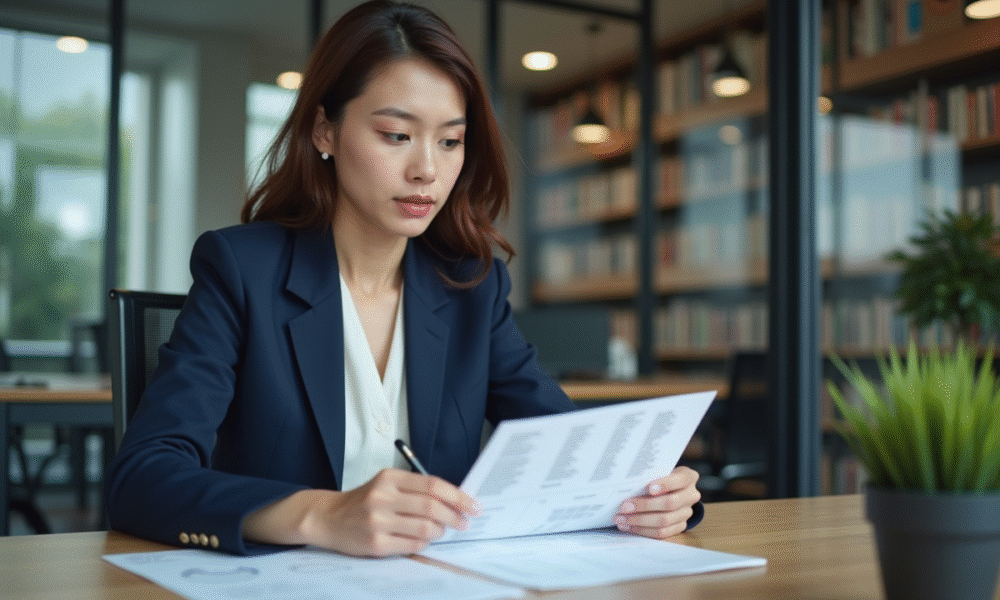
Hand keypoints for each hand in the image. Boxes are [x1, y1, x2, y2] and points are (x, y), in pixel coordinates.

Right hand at [320, 468, 480, 556]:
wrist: (329, 517)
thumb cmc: (364, 500)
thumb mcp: (387, 484)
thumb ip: (415, 489)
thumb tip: (454, 500)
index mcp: (389, 478)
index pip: (432, 485)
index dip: (457, 496)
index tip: (473, 505)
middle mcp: (382, 497)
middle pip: (431, 506)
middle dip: (455, 516)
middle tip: (465, 522)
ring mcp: (378, 521)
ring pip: (424, 528)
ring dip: (440, 531)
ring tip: (441, 531)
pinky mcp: (375, 543)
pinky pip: (411, 546)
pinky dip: (424, 544)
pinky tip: (423, 540)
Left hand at [613, 466, 699, 539]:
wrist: (673, 489)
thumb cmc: (661, 476)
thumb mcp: (660, 470)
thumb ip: (650, 475)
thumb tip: (628, 484)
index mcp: (688, 477)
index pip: (680, 480)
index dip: (665, 484)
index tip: (648, 488)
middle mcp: (691, 496)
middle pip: (670, 503)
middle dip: (644, 506)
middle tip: (624, 507)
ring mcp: (686, 513)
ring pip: (664, 521)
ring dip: (640, 521)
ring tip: (621, 519)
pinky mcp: (680, 526)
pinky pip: (662, 532)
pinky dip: (643, 530)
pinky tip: (629, 526)